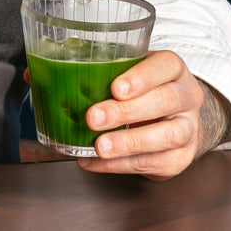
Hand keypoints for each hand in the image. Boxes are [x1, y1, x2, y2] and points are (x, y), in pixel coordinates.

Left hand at [76, 50, 230, 179]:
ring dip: (130, 143)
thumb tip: (40, 76)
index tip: (116, 88)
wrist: (171, 119)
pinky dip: (123, 165)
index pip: (166, 65)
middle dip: (127, 112)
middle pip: (166, 101)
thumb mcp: (123, 71)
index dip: (142, 77)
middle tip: (94, 118)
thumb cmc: (139, 90)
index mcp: (172, 69)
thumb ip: (95, 71)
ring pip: (169, 135)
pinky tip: (97, 161)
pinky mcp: (182, 157)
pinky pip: (157, 162)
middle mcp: (186, 96)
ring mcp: (189, 127)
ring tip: (99, 146)